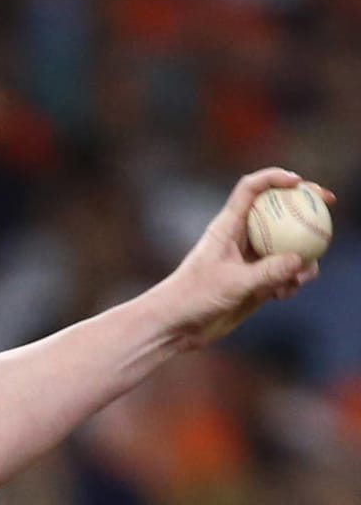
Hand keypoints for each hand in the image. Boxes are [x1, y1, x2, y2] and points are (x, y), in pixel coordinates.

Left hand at [153, 167, 333, 349]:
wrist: (175, 326)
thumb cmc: (193, 298)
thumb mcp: (233, 283)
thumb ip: (267, 272)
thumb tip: (301, 260)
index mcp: (227, 226)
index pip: (251, 189)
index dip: (275, 178)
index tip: (299, 182)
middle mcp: (241, 238)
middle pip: (278, 210)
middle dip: (304, 204)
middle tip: (327, 205)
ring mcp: (250, 259)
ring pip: (288, 244)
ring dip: (302, 255)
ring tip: (300, 277)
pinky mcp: (255, 280)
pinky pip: (284, 272)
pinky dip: (290, 280)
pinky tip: (282, 295)